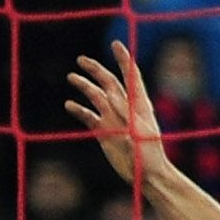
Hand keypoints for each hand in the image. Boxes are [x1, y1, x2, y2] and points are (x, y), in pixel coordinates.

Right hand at [64, 41, 164, 185]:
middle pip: (108, 83)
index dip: (124, 60)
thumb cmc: (150, 155)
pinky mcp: (104, 133)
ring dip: (84, 87)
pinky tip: (69, 105)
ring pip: (96, 97)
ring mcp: (113, 119)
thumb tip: (110, 98)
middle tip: (81, 60)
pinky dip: (79, 110)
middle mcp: (124, 109)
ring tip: (71, 77)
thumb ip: (125, 115)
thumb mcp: (139, 133)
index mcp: (138, 105)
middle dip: (95, 70)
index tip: (116, 44)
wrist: (147, 176)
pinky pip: (89, 117)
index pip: (130, 76)